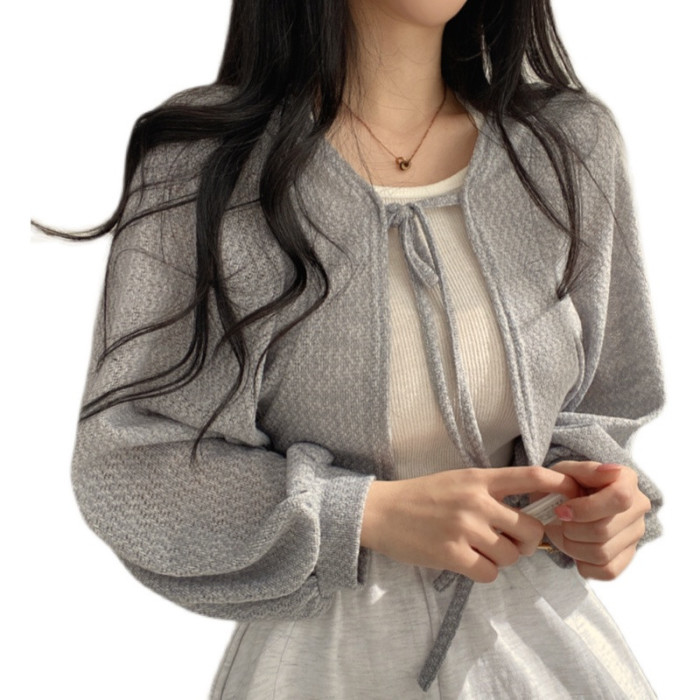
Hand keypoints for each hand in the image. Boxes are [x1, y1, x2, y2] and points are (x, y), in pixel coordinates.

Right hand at [361, 466, 578, 582]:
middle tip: (513, 541)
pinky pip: (489, 573)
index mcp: (479, 479)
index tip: (575, 494)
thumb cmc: (421, 496)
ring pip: (511, 554)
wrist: (381, 511)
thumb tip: (527, 511)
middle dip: (528, 541)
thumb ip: (490, 490)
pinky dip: (484, 572)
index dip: (561, 485)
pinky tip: (469, 562)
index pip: (532, 477)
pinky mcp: (451, 554)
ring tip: (482, 551)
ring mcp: (464, 528)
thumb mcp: (457, 480)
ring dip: (503, 558)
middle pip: (530, 528)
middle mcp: (476, 501)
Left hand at [544, 461, 651, 579]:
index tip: (561, 511)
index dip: (586, 509)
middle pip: (604, 530)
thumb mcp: (567, 470)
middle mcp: (638, 507)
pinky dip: (583, 564)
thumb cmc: (565, 483)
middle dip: (570, 530)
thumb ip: (587, 470)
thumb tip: (611, 471)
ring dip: (572, 547)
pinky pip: (607, 571)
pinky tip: (575, 548)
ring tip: (563, 533)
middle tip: (557, 521)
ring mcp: (635, 533)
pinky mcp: (628, 555)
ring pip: (602, 553)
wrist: (564, 500)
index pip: (619, 499)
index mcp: (627, 480)